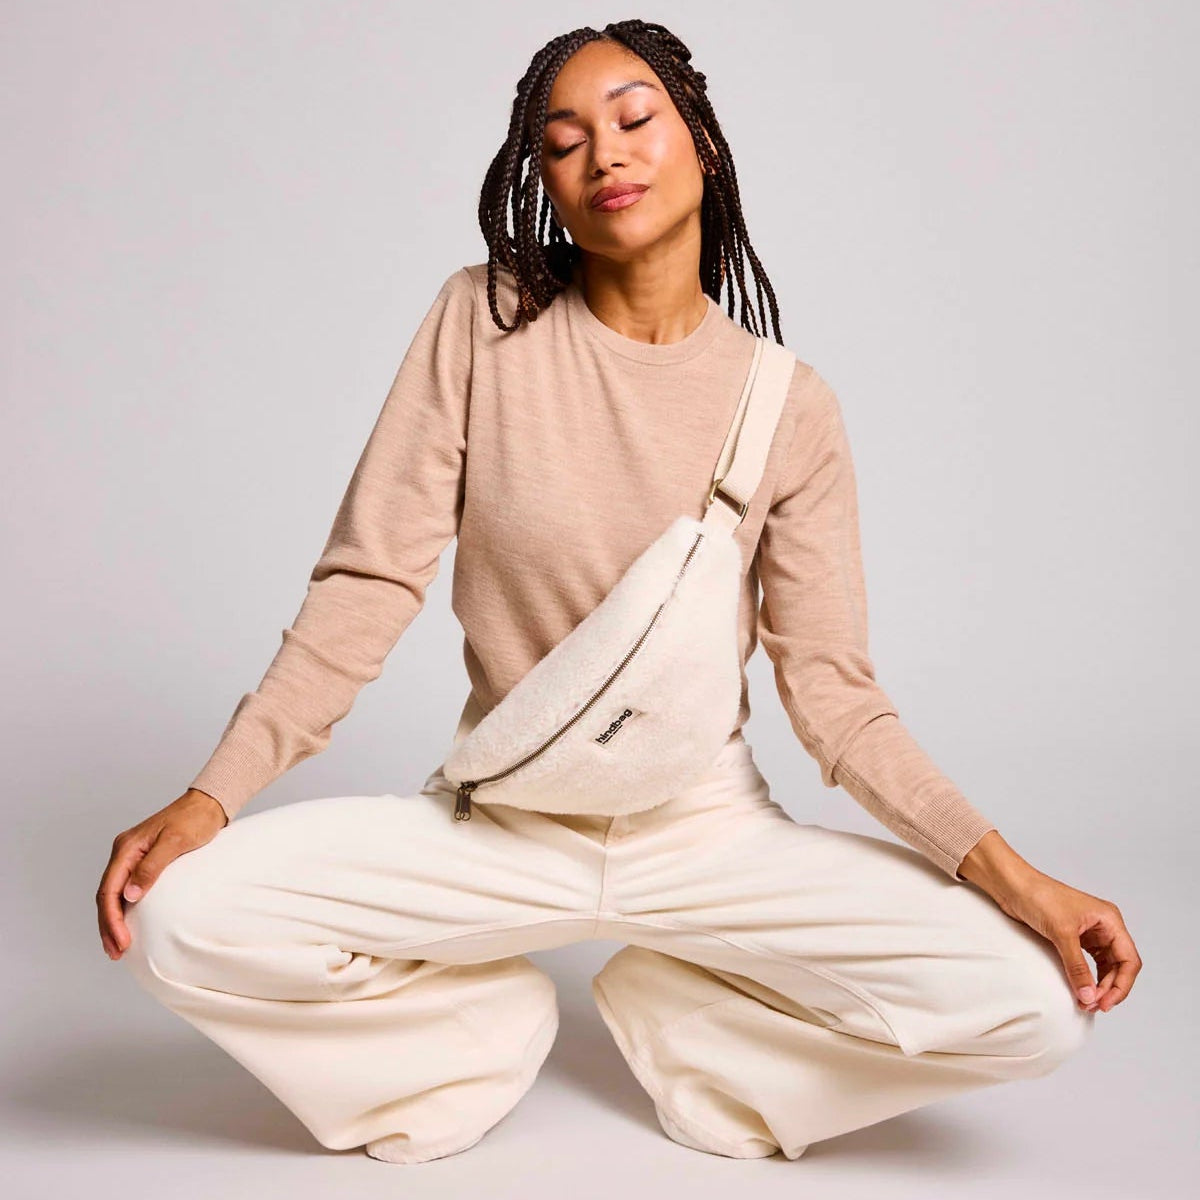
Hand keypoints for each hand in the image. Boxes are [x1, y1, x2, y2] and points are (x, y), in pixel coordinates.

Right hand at [97, 789, 228, 960]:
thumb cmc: (194, 819)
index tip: (121, 941)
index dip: (112, 918)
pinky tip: (127, 924)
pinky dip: (123, 909)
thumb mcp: (175, 842)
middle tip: (116, 952)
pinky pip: (125, 889)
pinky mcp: (142, 861)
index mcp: (126, 848)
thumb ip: (151, 867)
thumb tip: (130, 895)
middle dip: (108, 926)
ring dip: (113, 921)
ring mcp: (131, 857)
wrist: (208, 805)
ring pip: (113, 895)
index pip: (109, 889)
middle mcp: (124, 853)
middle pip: (106, 895)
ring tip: (117, 946)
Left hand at [980, 864, 1141, 1013]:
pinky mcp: (1073, 938)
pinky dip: (1086, 978)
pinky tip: (1080, 989)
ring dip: (1098, 986)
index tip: (1106, 1003)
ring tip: (1085, 1002)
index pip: (1128, 959)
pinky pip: (1088, 963)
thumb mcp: (1061, 933)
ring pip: (1104, 967)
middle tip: (1091, 1006)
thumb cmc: (1039, 897)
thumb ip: (1077, 966)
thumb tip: (1089, 996)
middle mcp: (1104, 927)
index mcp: (1110, 920)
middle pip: (1118, 966)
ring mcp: (1089, 933)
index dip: (1121, 985)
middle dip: (1108, 988)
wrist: (1012, 886)